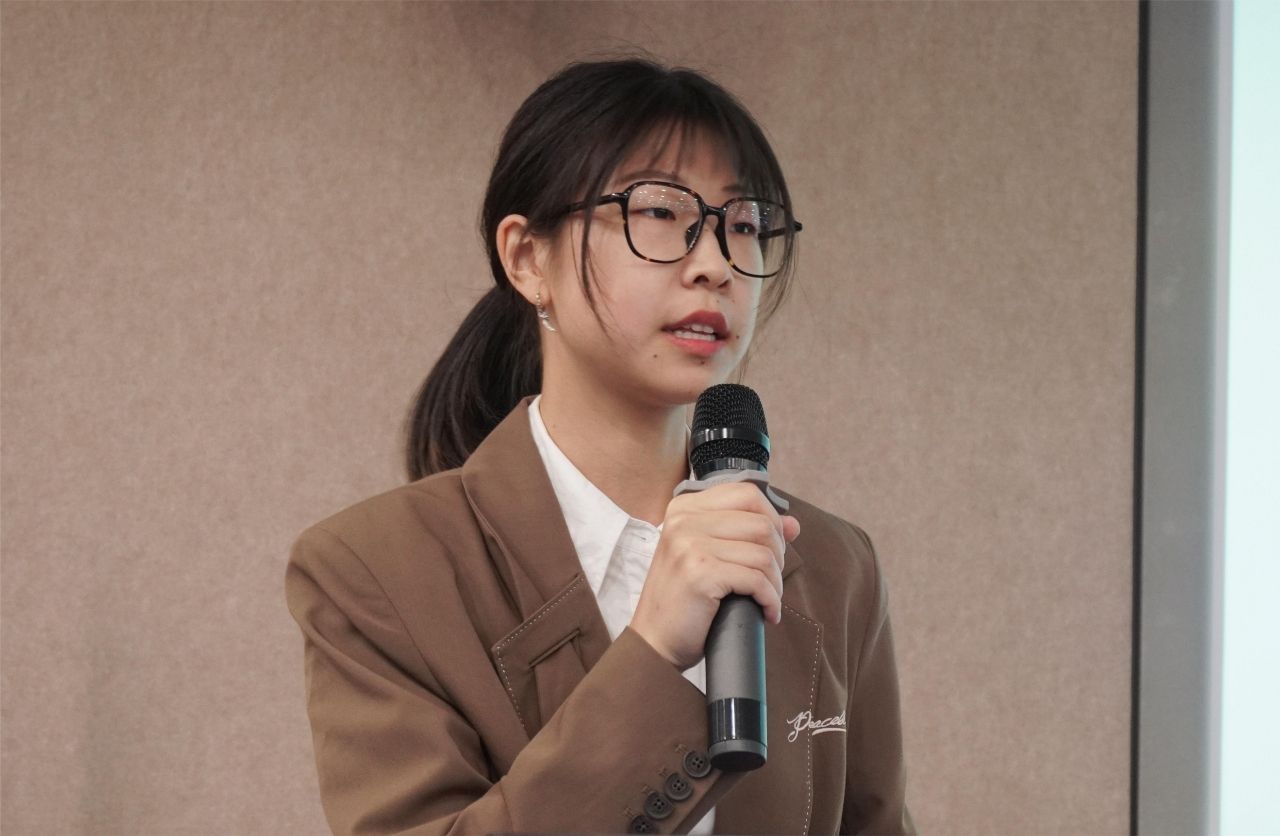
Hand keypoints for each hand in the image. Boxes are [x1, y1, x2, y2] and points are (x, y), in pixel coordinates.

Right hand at [629, 482, 800, 670]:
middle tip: (770, 579)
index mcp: (685, 508)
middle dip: (778, 555)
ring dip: (775, 583)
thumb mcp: (710, 557)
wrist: (654, 641)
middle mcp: (684, 520)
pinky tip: (766, 612)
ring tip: (767, 599)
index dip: (772, 520)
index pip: (747, 494)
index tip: (773, 549)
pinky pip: (756, 580)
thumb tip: (793, 524)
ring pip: (763, 554)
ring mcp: (690, 545)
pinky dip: (770, 600)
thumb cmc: (684, 601)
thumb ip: (747, 534)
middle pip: (761, 523)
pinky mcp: (700, 573)